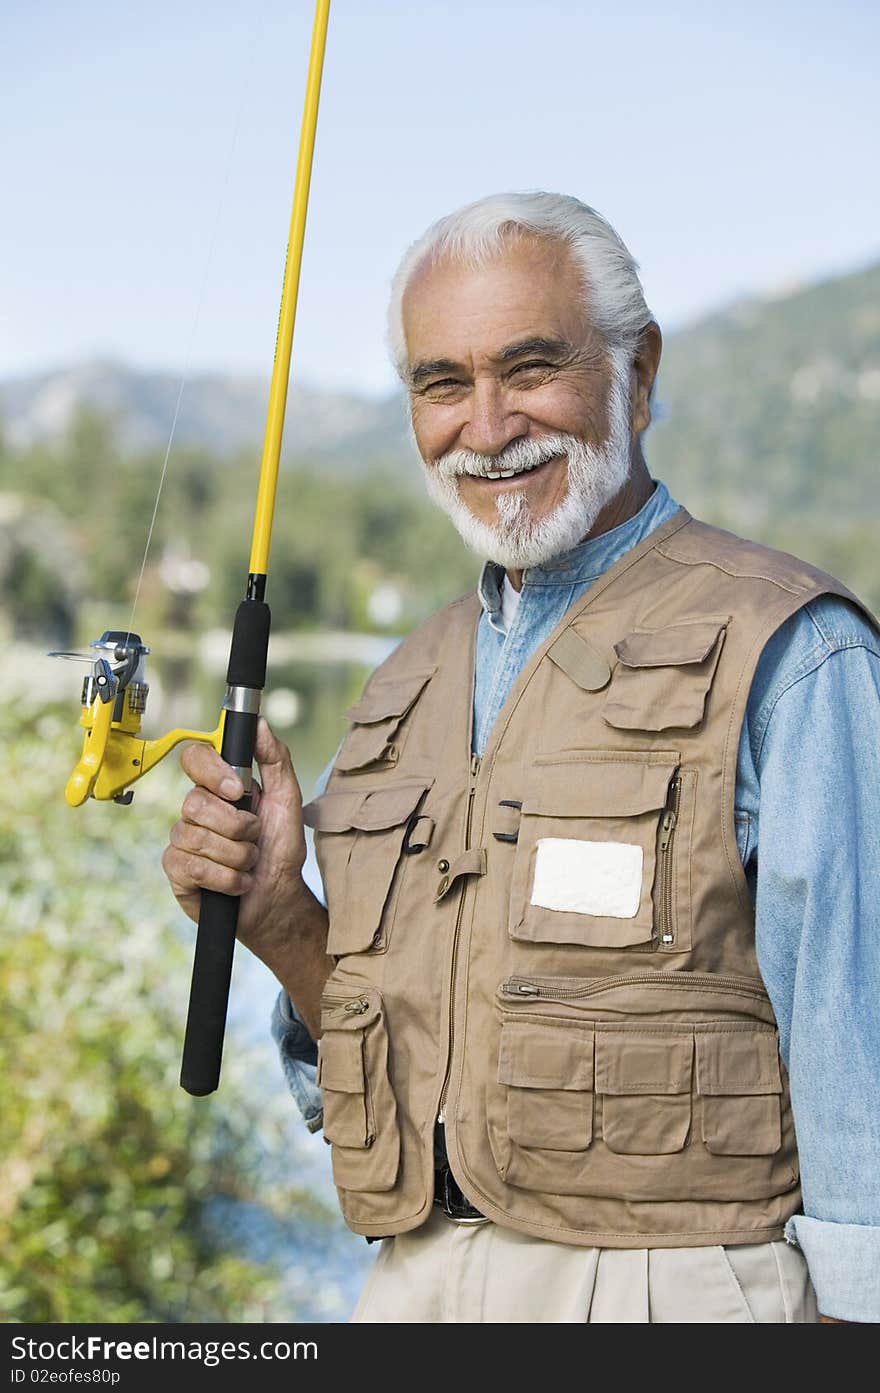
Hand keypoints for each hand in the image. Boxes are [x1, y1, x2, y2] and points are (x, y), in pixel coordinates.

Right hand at [162, 716, 308, 964]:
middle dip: (237, 827)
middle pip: (195, 802)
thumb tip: (259, 724)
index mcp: (218, 788)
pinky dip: (226, 878)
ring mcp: (183, 840)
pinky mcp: (178, 871)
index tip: (237, 790)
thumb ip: (275, 759)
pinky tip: (236, 882)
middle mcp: (196, 810)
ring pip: (198, 837)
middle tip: (254, 838)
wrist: (279, 898)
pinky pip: (193, 866)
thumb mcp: (288, 799)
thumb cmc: (281, 849)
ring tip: (249, 863)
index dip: (211, 771)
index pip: (194, 758)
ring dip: (237, 856)